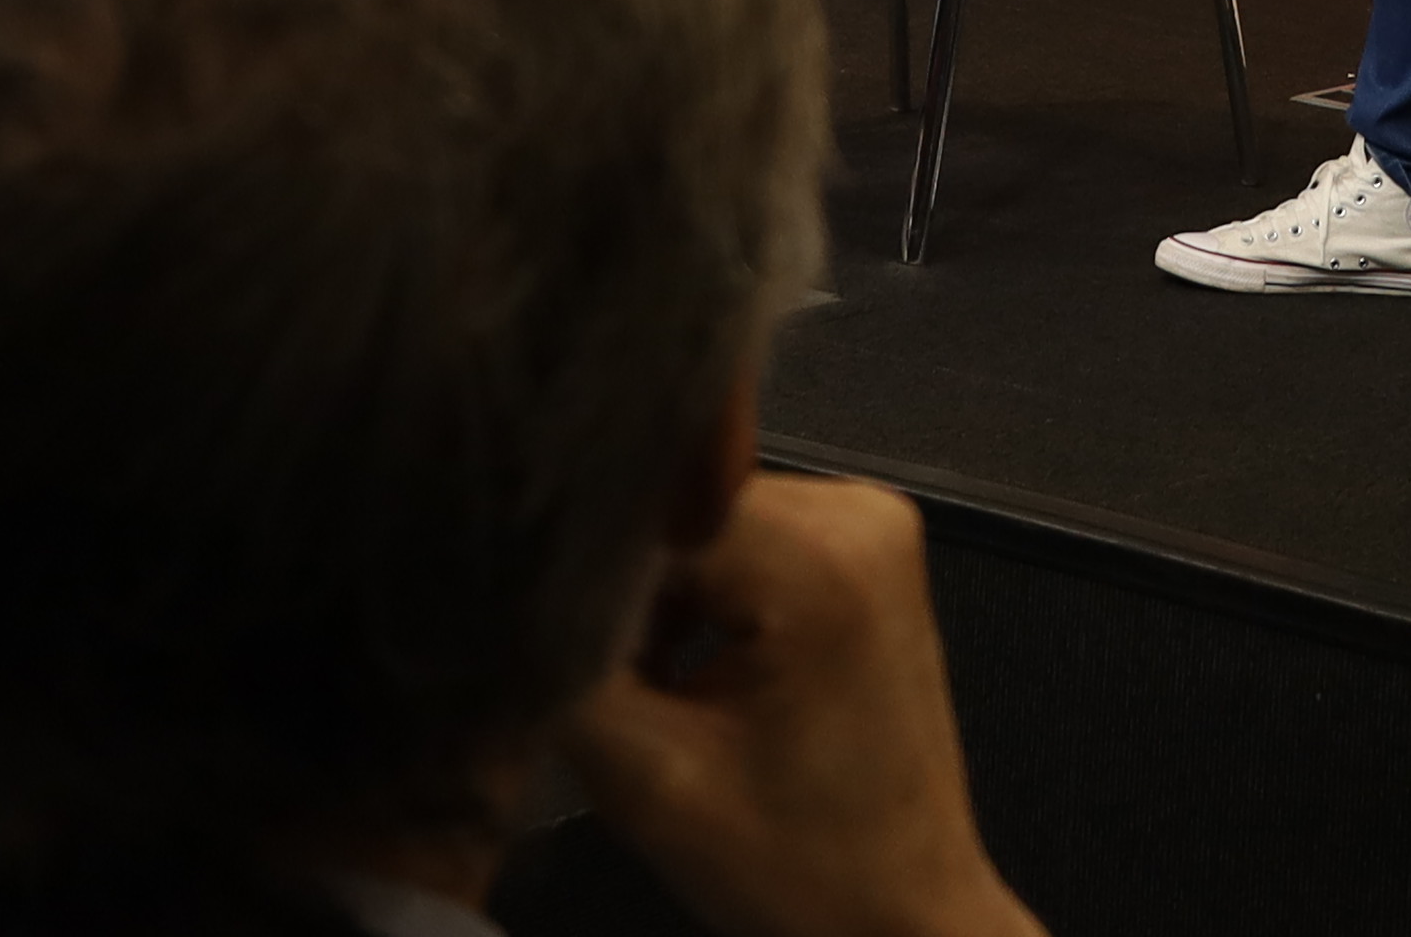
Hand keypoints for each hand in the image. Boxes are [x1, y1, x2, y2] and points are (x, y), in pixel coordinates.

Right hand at [563, 475, 1040, 936]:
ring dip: (660, 603)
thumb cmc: (805, 870)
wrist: (903, 918)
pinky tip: (701, 680)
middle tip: (621, 696)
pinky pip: (743, 546)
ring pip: (697, 528)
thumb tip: (507, 588)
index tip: (565, 655)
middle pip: (672, 513)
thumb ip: (567, 665)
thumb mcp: (646, 778)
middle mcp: (857, 513)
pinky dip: (703, 605)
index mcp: (819, 556)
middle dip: (624, 597)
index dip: (583, 586)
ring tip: (665, 699)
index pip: (641, 516)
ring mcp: (870, 525)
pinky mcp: (862, 554)